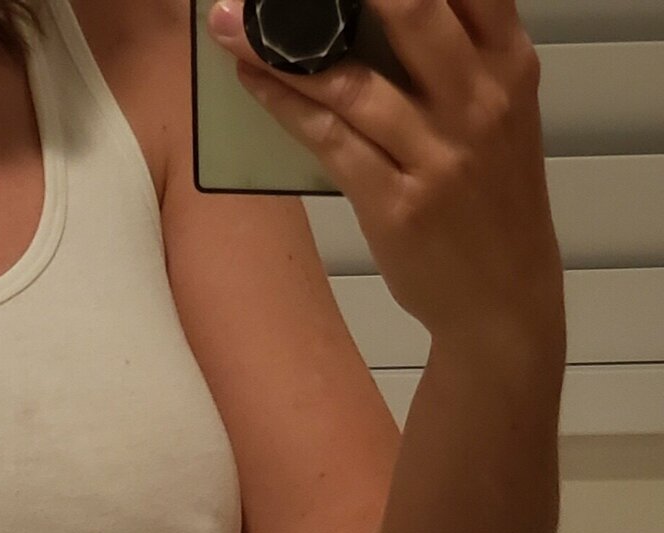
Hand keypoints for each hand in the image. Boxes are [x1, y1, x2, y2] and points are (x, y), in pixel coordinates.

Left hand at [206, 0, 564, 347]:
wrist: (503, 295)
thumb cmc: (490, 199)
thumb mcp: (499, 111)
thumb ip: (459, 55)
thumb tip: (386, 10)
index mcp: (509, 63)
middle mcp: (479, 98)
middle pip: (411, 10)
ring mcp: (438, 153)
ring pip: (351, 82)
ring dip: (279, 49)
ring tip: (232, 25)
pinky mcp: (396, 203)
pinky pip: (329, 142)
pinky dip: (284, 105)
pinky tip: (251, 82)